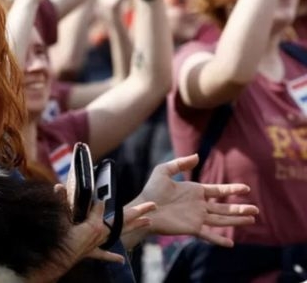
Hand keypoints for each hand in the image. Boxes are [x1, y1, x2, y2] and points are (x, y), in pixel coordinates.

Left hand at [133, 154, 258, 246]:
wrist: (144, 208)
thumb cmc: (151, 190)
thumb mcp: (163, 171)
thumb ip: (180, 163)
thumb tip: (197, 156)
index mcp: (195, 191)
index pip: (218, 191)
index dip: (232, 189)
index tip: (246, 188)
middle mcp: (199, 205)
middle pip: (224, 207)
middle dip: (240, 208)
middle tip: (256, 209)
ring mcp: (197, 217)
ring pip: (221, 219)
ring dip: (236, 220)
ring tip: (251, 219)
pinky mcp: (192, 228)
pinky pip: (208, 234)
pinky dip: (219, 240)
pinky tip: (231, 244)